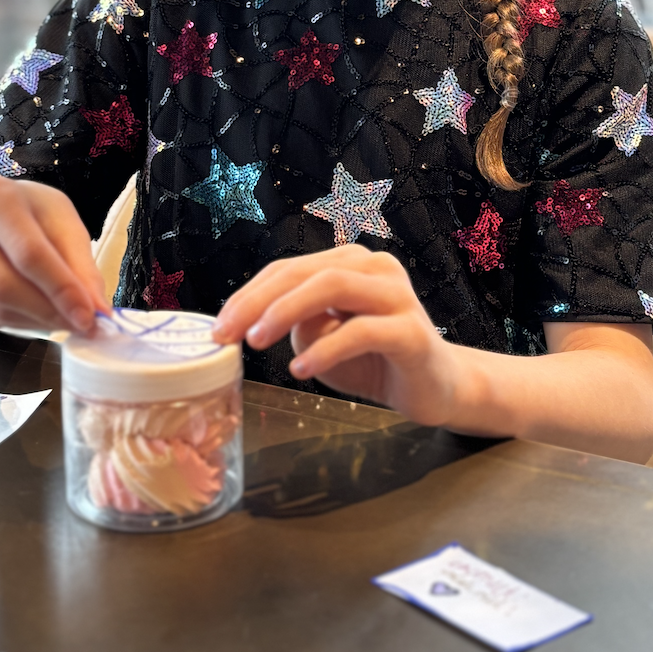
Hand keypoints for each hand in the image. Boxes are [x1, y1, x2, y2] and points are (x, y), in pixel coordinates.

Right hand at [0, 176, 108, 332]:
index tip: (88, 316)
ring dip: (35, 320)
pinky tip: (32, 310)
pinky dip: (16, 322)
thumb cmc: (30, 213)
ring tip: (59, 314)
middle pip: (3, 285)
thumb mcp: (63, 222)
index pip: (28, 253)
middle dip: (48, 311)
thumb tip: (96, 310)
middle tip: (79, 323)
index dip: (61, 289)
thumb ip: (81, 265)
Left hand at [213, 245, 452, 424]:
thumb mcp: (323, 337)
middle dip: (260, 301)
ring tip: (258, 343)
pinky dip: (326, 349)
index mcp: (350, 262)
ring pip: (333, 286)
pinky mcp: (412, 331)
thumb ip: (296, 321)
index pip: (289, 269)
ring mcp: (397, 296)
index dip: (249, 294)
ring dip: (287, 312)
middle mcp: (375, 268)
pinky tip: (301, 369)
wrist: (434, 389)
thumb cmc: (373, 360)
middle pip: (307, 271)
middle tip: (228, 334)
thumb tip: (253, 321)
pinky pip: (362, 331)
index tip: (218, 326)